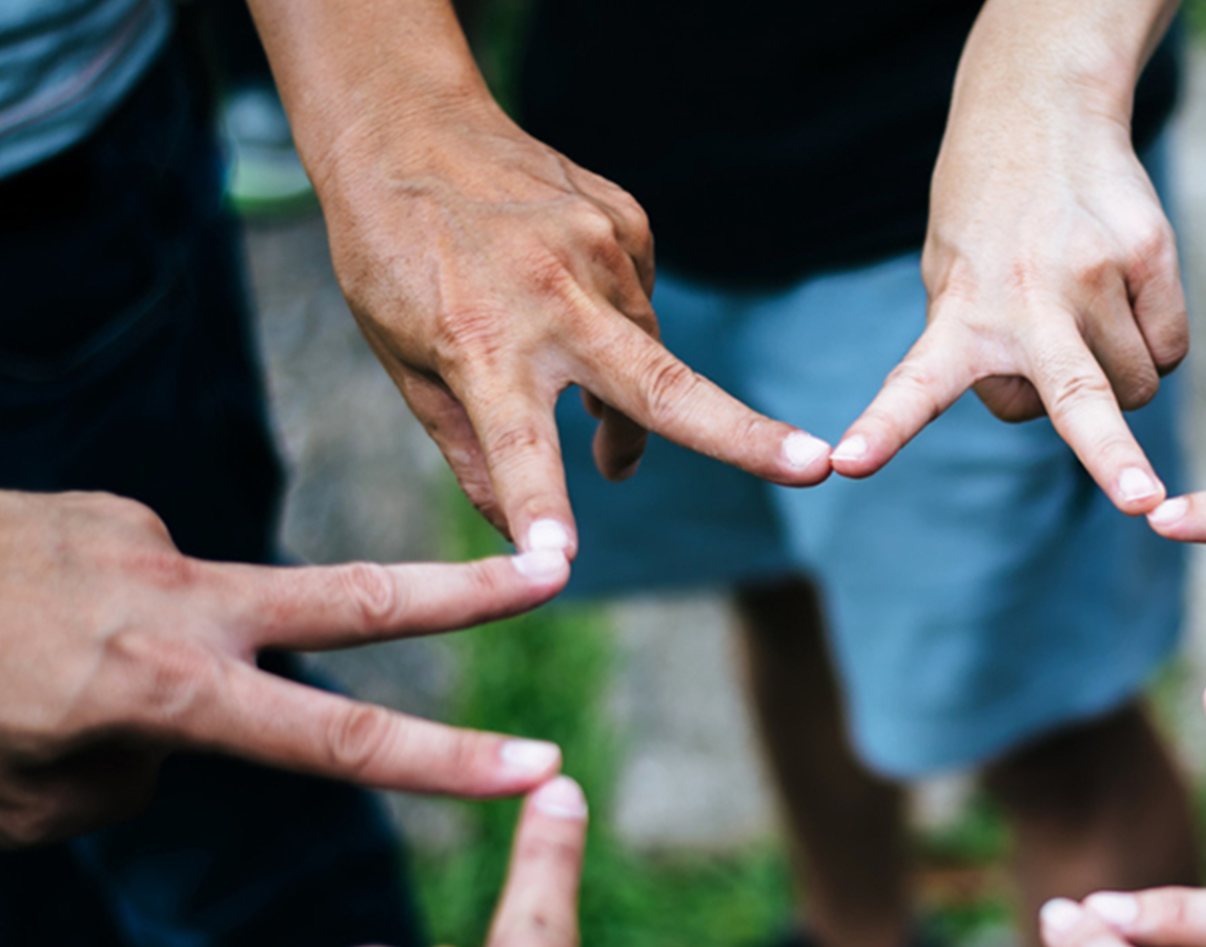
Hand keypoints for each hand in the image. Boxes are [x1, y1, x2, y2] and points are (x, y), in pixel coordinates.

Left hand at [0, 437, 570, 847]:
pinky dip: (104, 633)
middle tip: (554, 569)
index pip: (338, 741)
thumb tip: (174, 742)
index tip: (540, 770)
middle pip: (358, 600)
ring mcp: (153, 541)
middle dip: (467, 591)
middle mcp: (179, 604)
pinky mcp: (119, 510)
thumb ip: (130, 788)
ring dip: (155, 673)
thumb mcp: (18, 810)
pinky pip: (144, 598)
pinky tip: (26, 628)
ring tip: (21, 672)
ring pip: (208, 632)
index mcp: (161, 693)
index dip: (449, 766)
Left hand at [310, 90, 834, 557]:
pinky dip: (616, 322)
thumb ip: (467, 448)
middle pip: (661, 385)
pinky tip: (567, 298)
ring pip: (651, 354)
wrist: (405, 121)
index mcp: (479, 343)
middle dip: (744, 435)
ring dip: (633, 396)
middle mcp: (549, 297)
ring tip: (589, 408)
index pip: (514, 445)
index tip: (555, 564)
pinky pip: (641, 299)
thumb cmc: (390, 255)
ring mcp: (597, 250)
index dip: (539, 507)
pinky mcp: (625, 220)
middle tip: (815, 467)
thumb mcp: (404, 360)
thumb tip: (519, 536)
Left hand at [830, 6, 1185, 513]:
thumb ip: (973, 351)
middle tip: (1140, 500)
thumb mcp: (948, 275)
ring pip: (1133, 389)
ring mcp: (1094, 275)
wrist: (1042, 110)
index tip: (847, 463)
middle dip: (1111, 459)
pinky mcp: (1149, 254)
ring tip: (1086, 317)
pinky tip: (1123, 295)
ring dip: (1117, 379)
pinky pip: (1170, 348)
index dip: (884, 428)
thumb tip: (1045, 412)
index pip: (913, 383)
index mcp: (960, 312)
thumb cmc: (988, 220)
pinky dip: (1153, 342)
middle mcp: (1027, 299)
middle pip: (1077, 397)